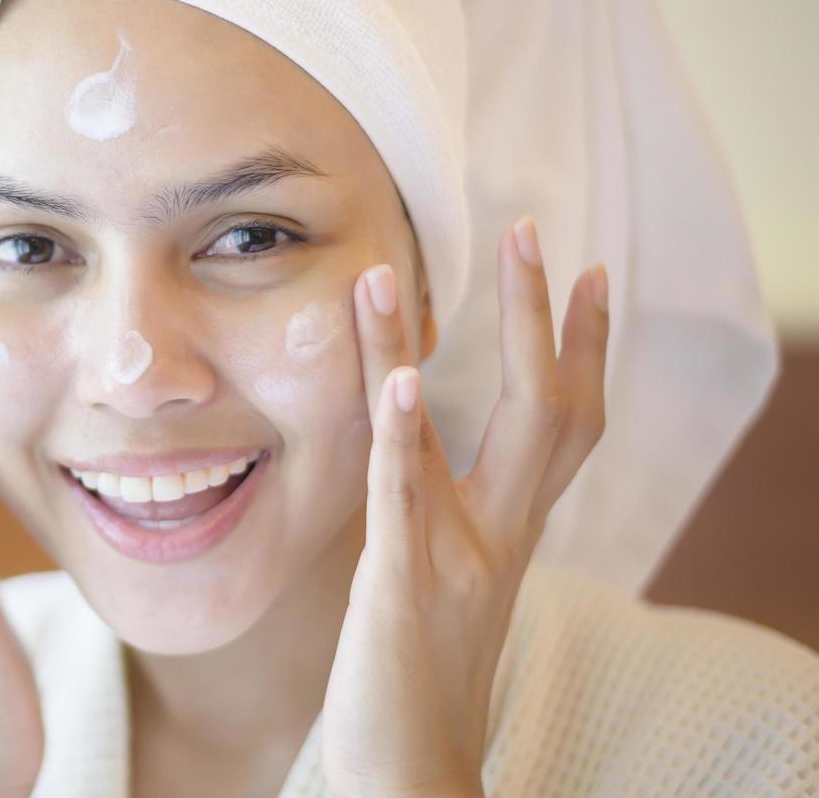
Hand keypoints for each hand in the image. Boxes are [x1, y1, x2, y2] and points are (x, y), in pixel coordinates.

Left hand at [320, 217, 609, 796]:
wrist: (414, 777)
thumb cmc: (416, 676)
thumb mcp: (440, 576)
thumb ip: (438, 507)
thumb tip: (417, 440)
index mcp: (507, 530)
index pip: (561, 425)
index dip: (578, 349)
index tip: (586, 275)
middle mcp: (498, 537)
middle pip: (543, 411)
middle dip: (537, 319)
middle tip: (529, 232)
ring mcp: (459, 561)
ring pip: (463, 436)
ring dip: (416, 346)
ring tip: (390, 273)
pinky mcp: (407, 590)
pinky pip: (407, 501)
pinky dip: (405, 437)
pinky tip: (401, 379)